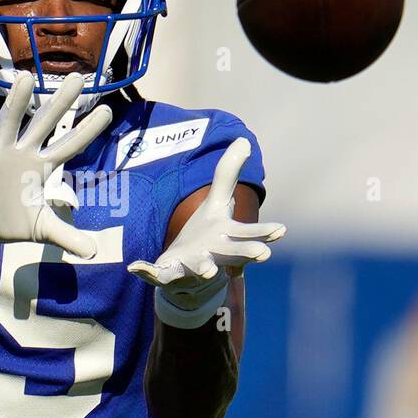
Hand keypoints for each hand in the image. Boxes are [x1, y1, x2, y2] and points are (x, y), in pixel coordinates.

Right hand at [0, 70, 112, 258]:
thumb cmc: (7, 221)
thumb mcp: (40, 229)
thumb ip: (66, 237)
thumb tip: (94, 253)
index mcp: (41, 167)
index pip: (70, 145)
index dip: (87, 130)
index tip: (109, 110)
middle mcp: (23, 153)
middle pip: (45, 123)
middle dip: (61, 103)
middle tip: (80, 78)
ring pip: (10, 122)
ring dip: (16, 102)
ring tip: (25, 78)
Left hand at [128, 137, 286, 318]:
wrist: (191, 277)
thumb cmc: (210, 236)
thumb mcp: (218, 201)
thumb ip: (228, 173)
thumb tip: (244, 140)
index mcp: (228, 237)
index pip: (250, 233)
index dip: (265, 232)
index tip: (282, 231)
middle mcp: (216, 255)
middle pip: (233, 253)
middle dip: (245, 253)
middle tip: (262, 255)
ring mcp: (193, 267)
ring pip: (201, 268)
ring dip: (205, 268)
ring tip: (210, 271)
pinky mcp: (170, 276)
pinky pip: (158, 275)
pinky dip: (148, 272)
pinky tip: (135, 267)